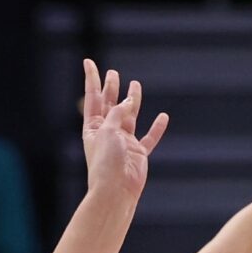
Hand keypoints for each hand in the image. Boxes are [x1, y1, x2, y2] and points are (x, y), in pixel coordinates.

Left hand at [79, 58, 168, 200]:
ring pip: (129, 116)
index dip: (92, 79)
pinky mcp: (139, 153)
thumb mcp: (109, 131)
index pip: (92, 98)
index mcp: (94, 127)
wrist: (117, 191)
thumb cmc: (107, 162)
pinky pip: (149, 137)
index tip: (88, 62)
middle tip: (113, 73)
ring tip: (135, 84)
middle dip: (111, 88)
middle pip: (110, 104)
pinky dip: (156, 128)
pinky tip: (162, 117)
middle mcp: (108, 132)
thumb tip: (130, 100)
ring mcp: (124, 142)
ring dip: (132, 100)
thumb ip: (119, 113)